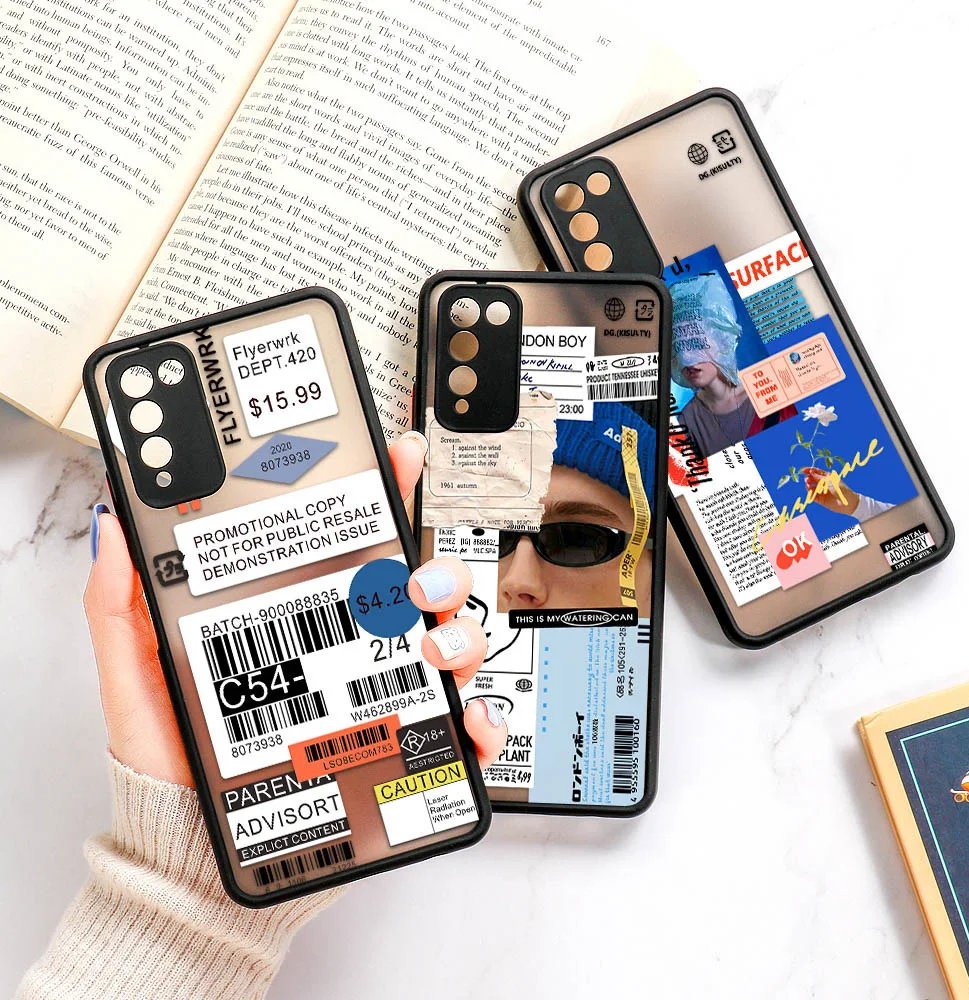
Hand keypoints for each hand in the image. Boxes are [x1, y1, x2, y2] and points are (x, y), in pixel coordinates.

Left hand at [84, 431, 506, 786]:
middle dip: (438, 569)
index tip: (398, 456)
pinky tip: (465, 719)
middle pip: (422, 589)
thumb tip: (119, 529)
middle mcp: (351, 649)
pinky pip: (459, 731)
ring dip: (460, 634)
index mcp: (301, 617)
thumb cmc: (171, 756)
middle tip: (413, 580)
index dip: (385, 492)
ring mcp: (381, 697)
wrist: (187, 844)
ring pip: (452, 644)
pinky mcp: (401, 750)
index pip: (353, 543)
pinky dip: (480, 721)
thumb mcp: (137, 670)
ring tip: (431, 647)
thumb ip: (121, 601)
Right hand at [801, 466, 859, 515]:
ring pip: (811, 487)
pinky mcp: (820, 500)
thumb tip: (810, 472)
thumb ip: (819, 478)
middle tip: (807, 480)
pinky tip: (810, 492)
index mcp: (827, 477)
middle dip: (808, 478)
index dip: (809, 471)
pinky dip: (810, 494)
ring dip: (808, 486)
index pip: (816, 472)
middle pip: (812, 479)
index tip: (803, 471)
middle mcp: (823, 483)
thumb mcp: (830, 481)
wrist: (847, 502)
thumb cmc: (841, 489)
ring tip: (808, 486)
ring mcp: (821, 491)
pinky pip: (812, 496)